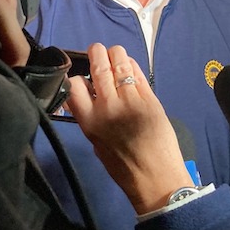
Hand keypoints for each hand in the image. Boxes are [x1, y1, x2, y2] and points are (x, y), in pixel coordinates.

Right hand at [65, 44, 193, 214]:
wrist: (156, 178)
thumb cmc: (123, 167)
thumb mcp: (96, 143)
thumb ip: (91, 117)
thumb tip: (89, 96)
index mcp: (89, 121)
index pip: (73, 85)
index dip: (76, 76)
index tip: (81, 76)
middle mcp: (107, 106)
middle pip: (97, 66)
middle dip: (96, 53)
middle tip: (97, 51)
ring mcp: (130, 99)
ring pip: (119, 62)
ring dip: (114, 54)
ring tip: (114, 55)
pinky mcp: (150, 97)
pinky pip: (137, 72)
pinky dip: (131, 64)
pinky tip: (128, 65)